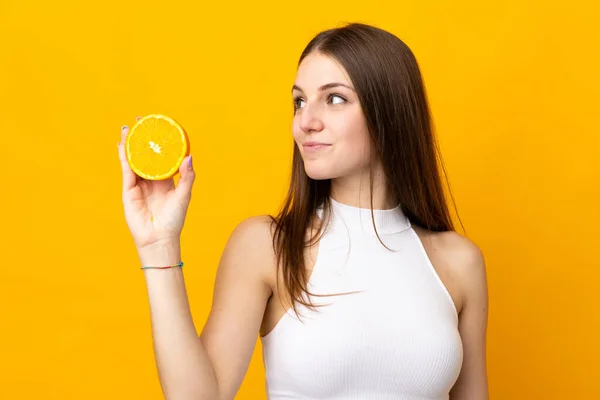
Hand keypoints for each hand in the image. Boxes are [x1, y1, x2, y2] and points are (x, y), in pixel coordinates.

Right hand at [118, 118, 194, 251]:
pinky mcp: (129, 190)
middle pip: (146, 155)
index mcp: (166, 181)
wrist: (159, 238)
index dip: (161, 144)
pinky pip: (126, 169)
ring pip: (134, 160)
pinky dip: (124, 156)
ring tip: (130, 127)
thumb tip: (189, 157)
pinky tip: (122, 145)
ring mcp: (139, 184)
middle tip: (143, 120)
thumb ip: (187, 177)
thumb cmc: (174, 220)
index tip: (160, 128)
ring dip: (131, 144)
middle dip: (144, 139)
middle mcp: (151, 180)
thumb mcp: (184, 195)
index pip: (162, 158)